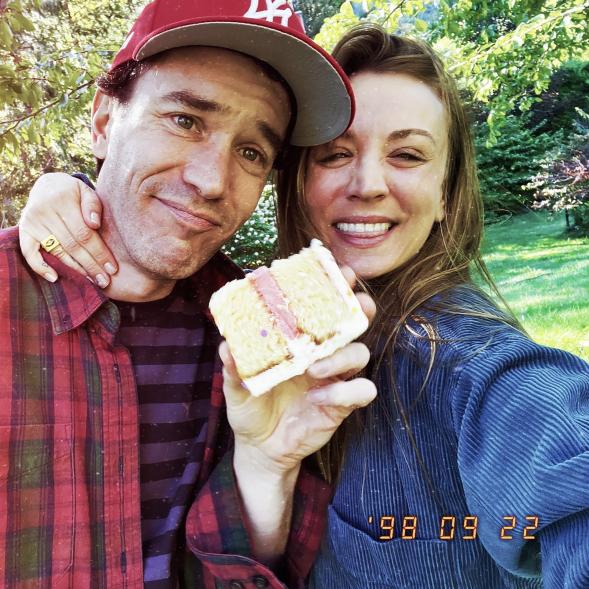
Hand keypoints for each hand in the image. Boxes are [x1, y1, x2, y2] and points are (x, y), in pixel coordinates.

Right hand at [19, 172, 117, 286]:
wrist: (48, 185)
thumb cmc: (74, 192)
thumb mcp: (86, 191)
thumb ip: (93, 205)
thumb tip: (94, 224)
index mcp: (63, 201)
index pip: (84, 234)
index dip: (99, 252)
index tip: (112, 268)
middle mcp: (44, 212)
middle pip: (72, 246)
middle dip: (91, 265)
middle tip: (105, 281)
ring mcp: (32, 222)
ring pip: (57, 252)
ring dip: (75, 269)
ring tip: (92, 281)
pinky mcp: (24, 230)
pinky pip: (29, 252)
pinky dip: (40, 267)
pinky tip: (55, 278)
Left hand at [220, 271, 376, 474]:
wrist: (259, 447)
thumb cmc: (251, 407)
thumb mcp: (236, 386)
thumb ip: (233, 367)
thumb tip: (228, 346)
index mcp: (301, 341)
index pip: (324, 307)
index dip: (335, 287)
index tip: (338, 270)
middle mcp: (323, 354)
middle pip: (355, 322)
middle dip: (360, 307)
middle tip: (355, 302)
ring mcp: (335, 378)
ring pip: (361, 353)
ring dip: (342, 355)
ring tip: (313, 367)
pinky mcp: (341, 405)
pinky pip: (361, 391)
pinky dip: (344, 391)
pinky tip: (317, 397)